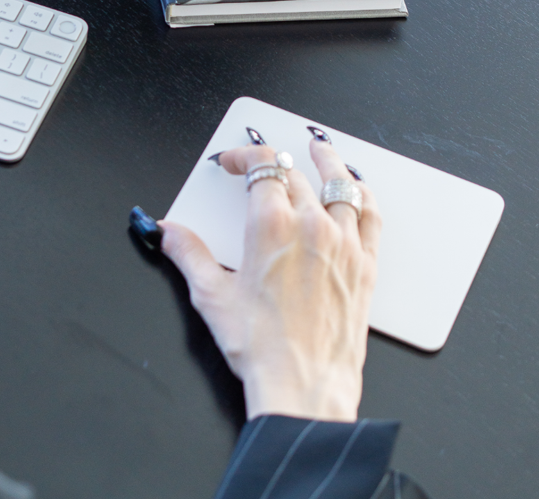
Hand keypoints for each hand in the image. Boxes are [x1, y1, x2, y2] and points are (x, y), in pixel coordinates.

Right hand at [160, 137, 380, 421]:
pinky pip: (371, 215)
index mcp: (272, 226)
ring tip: (319, 150)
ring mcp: (344, 244)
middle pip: (296, 175)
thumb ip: (188, 253)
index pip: (262, 166)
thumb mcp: (211, 295)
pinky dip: (364, 194)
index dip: (245, 155)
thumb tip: (167, 232)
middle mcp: (312, 226)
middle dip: (274, 164)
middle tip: (261, 166)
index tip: (233, 161)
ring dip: (327, 162)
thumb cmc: (261, 347)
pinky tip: (359, 188)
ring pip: (341, 184)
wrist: (304, 387)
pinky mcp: (365, 266)